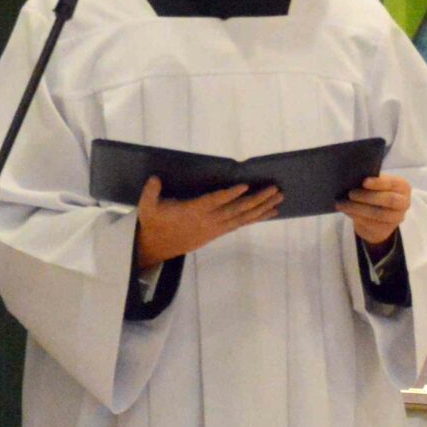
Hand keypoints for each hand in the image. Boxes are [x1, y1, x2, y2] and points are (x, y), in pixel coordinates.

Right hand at [132, 176, 281, 270]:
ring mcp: (215, 228)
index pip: (213, 202)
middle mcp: (208, 221)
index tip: (243, 186)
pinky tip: (269, 212)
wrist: (156, 247)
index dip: (228, 195)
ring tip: (278, 199)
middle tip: (275, 189)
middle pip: (236, 210)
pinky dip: (256, 218)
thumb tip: (155, 179)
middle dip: (257, 200)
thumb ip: (151, 192)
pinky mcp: (218, 232)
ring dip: (262, 208)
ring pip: (242, 218)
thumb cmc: (153, 222)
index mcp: (192, 212)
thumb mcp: (147, 207)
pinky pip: (241, 224)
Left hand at [338, 174, 412, 250]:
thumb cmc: (376, 193)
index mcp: (402, 187)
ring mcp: (396, 219)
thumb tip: (353, 179)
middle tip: (350, 193)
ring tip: (343, 204)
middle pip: (389, 200)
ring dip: (358, 208)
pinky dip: (356, 216)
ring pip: (378, 214)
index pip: (393, 183)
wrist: (378, 217)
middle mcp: (404, 203)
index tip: (364, 181)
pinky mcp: (385, 230)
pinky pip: (370, 224)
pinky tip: (346, 211)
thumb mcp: (377, 185)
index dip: (379, 183)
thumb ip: (370, 181)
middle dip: (368, 196)